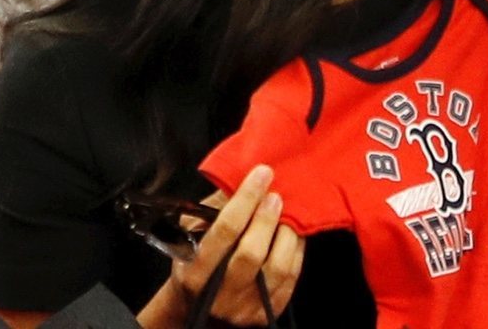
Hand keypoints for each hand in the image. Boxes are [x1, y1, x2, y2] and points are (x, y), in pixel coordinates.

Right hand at [162, 165, 304, 325]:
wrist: (199, 310)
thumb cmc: (196, 264)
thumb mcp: (191, 237)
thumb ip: (215, 208)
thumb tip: (242, 180)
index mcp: (195, 272)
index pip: (224, 231)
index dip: (245, 199)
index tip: (261, 174)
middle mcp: (219, 295)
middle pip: (251, 252)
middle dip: (267, 218)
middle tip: (276, 195)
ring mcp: (244, 308)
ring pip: (277, 267)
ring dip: (287, 233)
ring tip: (288, 212)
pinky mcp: (267, 313)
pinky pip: (290, 278)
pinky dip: (296, 251)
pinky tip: (295, 233)